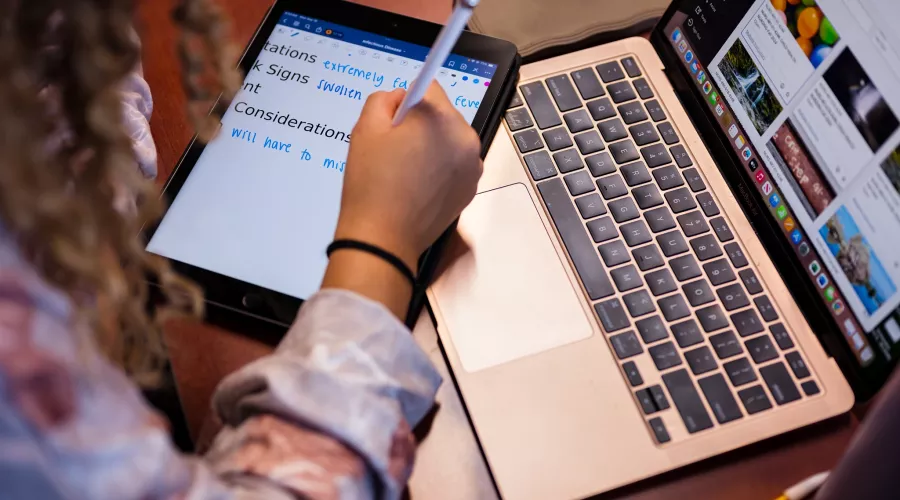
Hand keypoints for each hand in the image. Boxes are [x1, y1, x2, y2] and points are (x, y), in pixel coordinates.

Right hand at [334, 84, 483, 269]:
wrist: (383, 238)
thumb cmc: (373, 186)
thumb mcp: (365, 127)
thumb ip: (383, 98)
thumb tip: (400, 98)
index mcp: (443, 119)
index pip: (429, 88)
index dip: (406, 102)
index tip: (396, 118)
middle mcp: (466, 140)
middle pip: (442, 115)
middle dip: (420, 126)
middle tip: (393, 150)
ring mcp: (472, 167)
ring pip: (448, 141)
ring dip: (430, 147)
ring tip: (403, 171)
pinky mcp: (469, 189)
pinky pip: (453, 166)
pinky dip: (438, 170)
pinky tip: (415, 186)